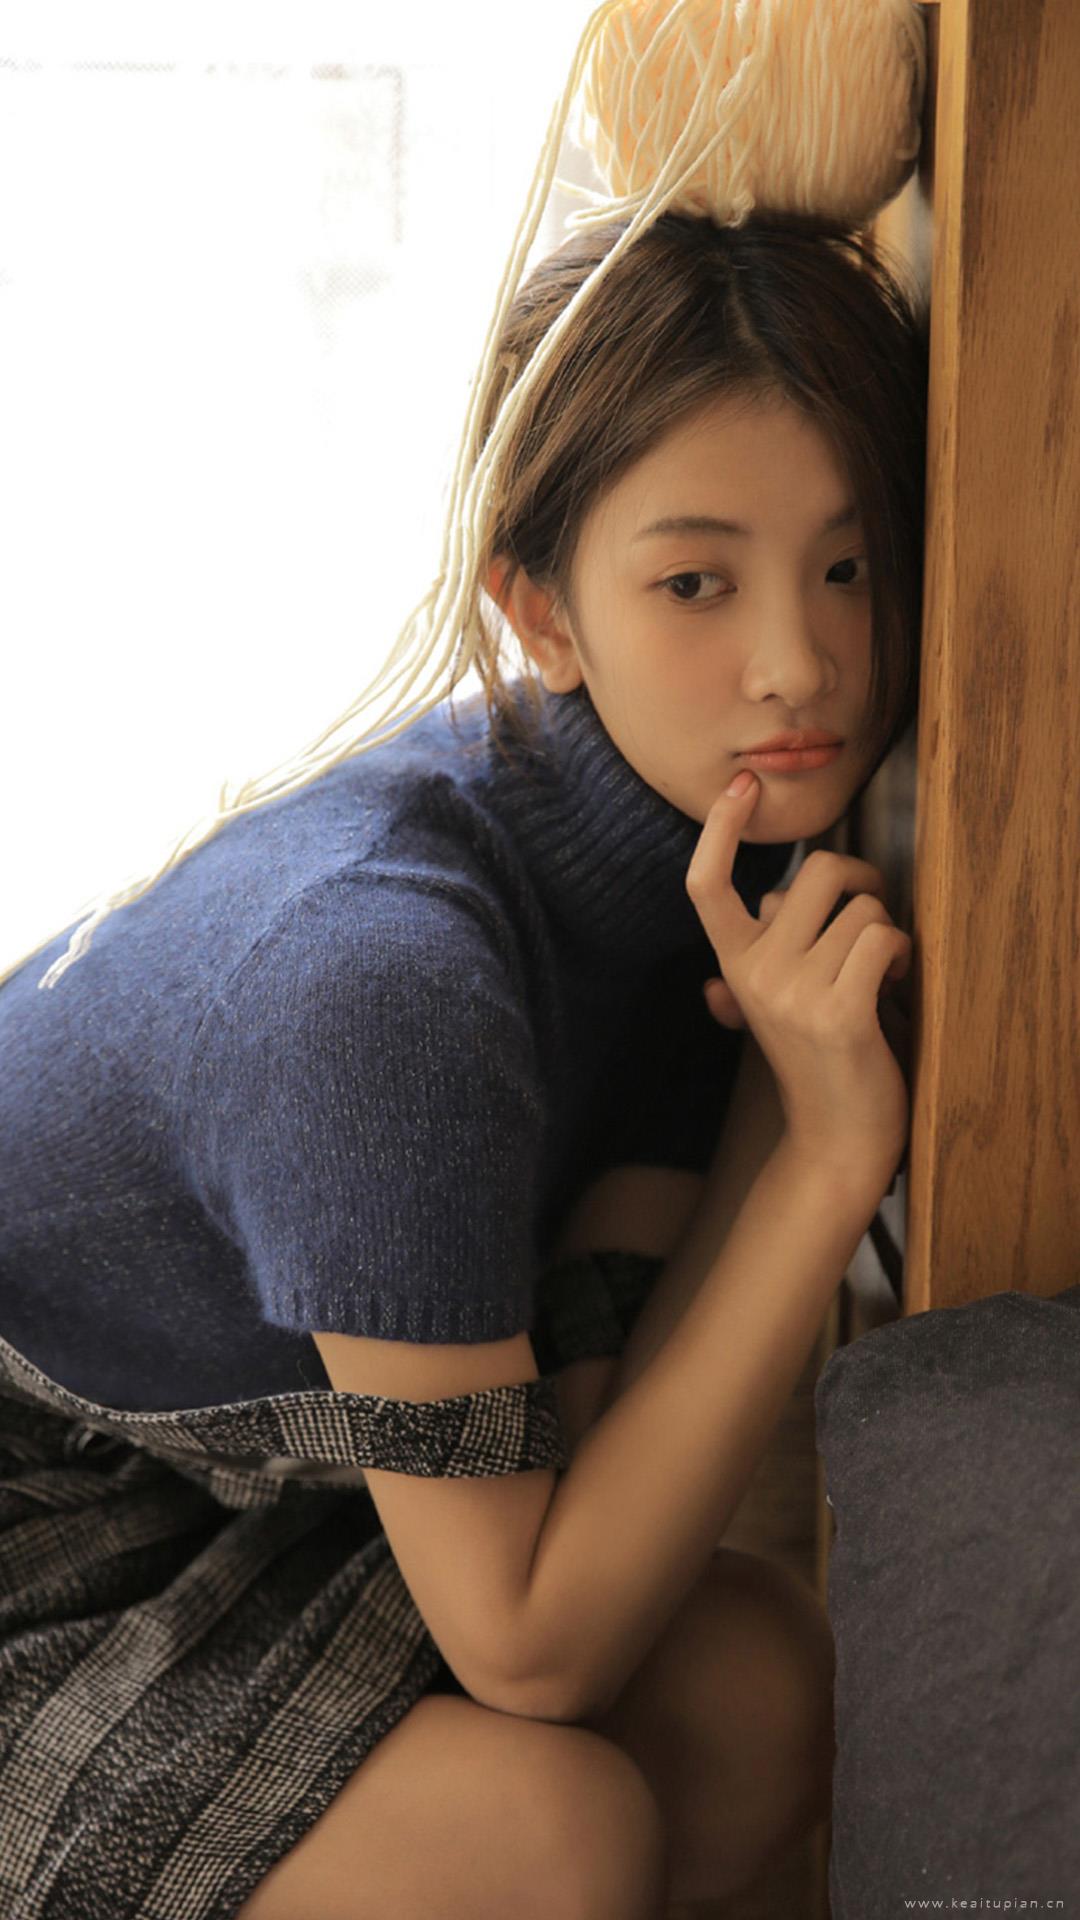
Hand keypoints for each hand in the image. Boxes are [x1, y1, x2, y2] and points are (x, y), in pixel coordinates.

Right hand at [684, 773, 911, 1184]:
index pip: (707, 886)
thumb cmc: (819, 1063)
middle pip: (817, 870)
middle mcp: (752, 974)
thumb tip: (721, 973)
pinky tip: (891, 987)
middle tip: (870, 920)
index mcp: (733, 965)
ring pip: (861, 906)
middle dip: (861, 882)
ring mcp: (792, 994)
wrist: (837, 1139)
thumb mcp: (771, 1013)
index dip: (720, 831)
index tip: (742, 788)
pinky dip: (900, 956)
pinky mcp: (838, 1012)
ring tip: (879, 974)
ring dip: (885, 931)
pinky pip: (882, 938)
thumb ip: (750, 975)